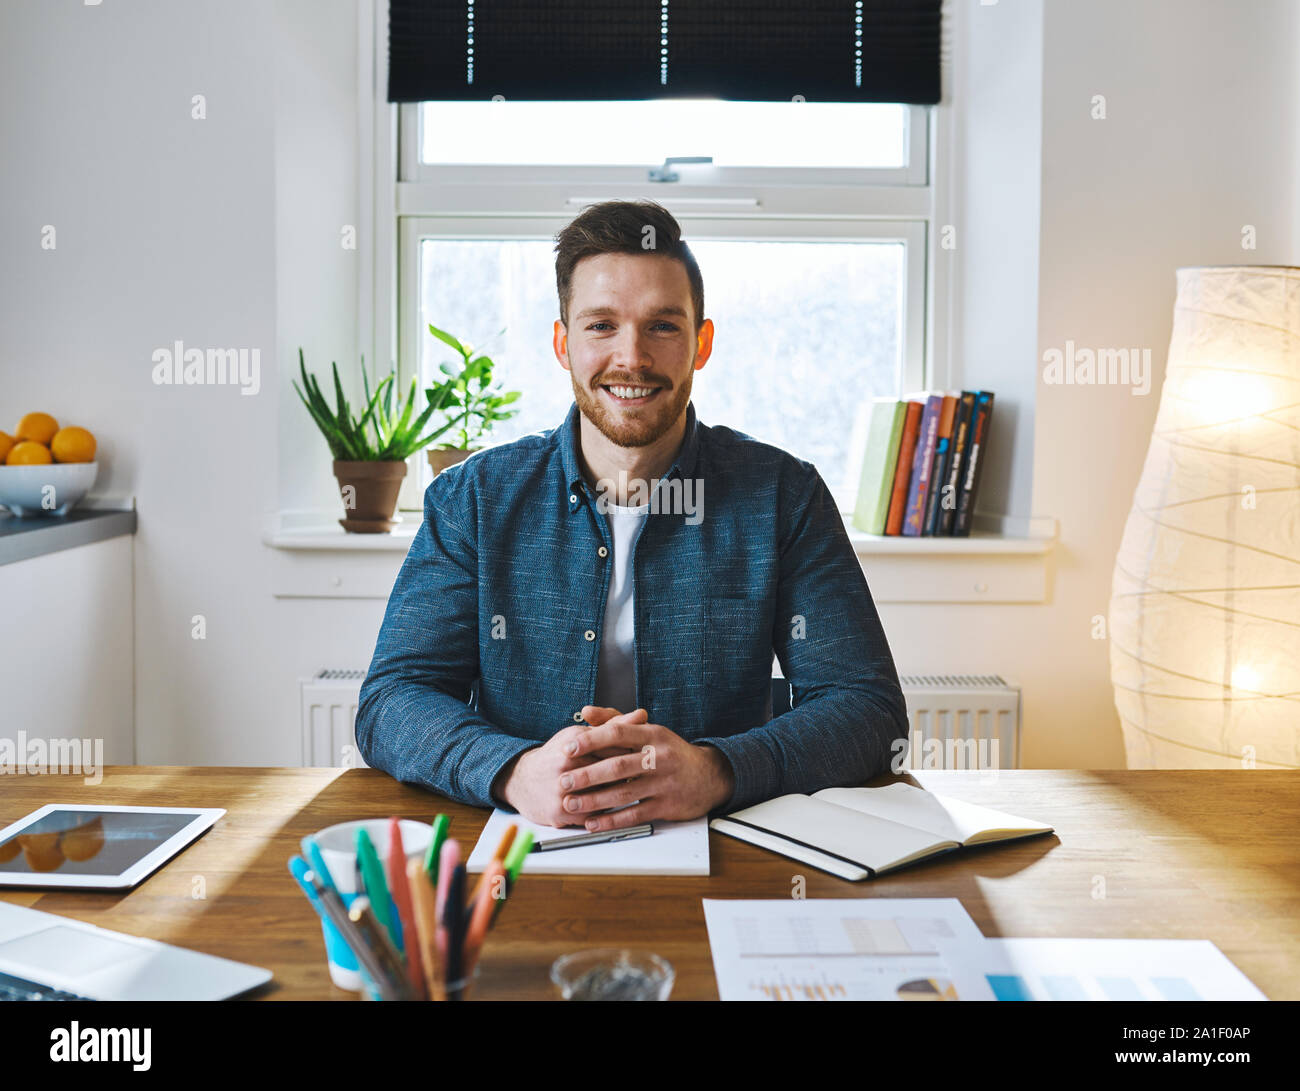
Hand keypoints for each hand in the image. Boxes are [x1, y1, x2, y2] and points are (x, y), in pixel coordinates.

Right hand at [496, 708, 645, 827]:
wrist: (521, 780)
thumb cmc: (556, 755)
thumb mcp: (580, 733)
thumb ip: (612, 725)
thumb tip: (642, 714)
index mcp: (574, 742)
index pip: (615, 746)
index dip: (634, 752)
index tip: (647, 756)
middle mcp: (566, 765)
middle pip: (612, 772)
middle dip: (631, 775)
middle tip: (644, 776)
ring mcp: (563, 790)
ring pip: (605, 796)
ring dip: (621, 795)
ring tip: (631, 791)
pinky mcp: (560, 813)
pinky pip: (594, 816)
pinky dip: (607, 814)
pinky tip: (614, 807)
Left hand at [557, 712, 735, 829]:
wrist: (709, 776)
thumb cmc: (670, 752)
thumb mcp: (648, 730)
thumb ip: (615, 720)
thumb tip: (585, 711)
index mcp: (652, 735)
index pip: (618, 733)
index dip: (591, 740)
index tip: (568, 748)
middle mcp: (659, 757)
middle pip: (618, 766)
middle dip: (587, 775)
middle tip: (563, 781)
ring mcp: (664, 783)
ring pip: (624, 793)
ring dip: (594, 800)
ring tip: (571, 804)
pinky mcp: (667, 806)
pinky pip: (635, 814)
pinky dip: (612, 820)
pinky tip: (593, 822)